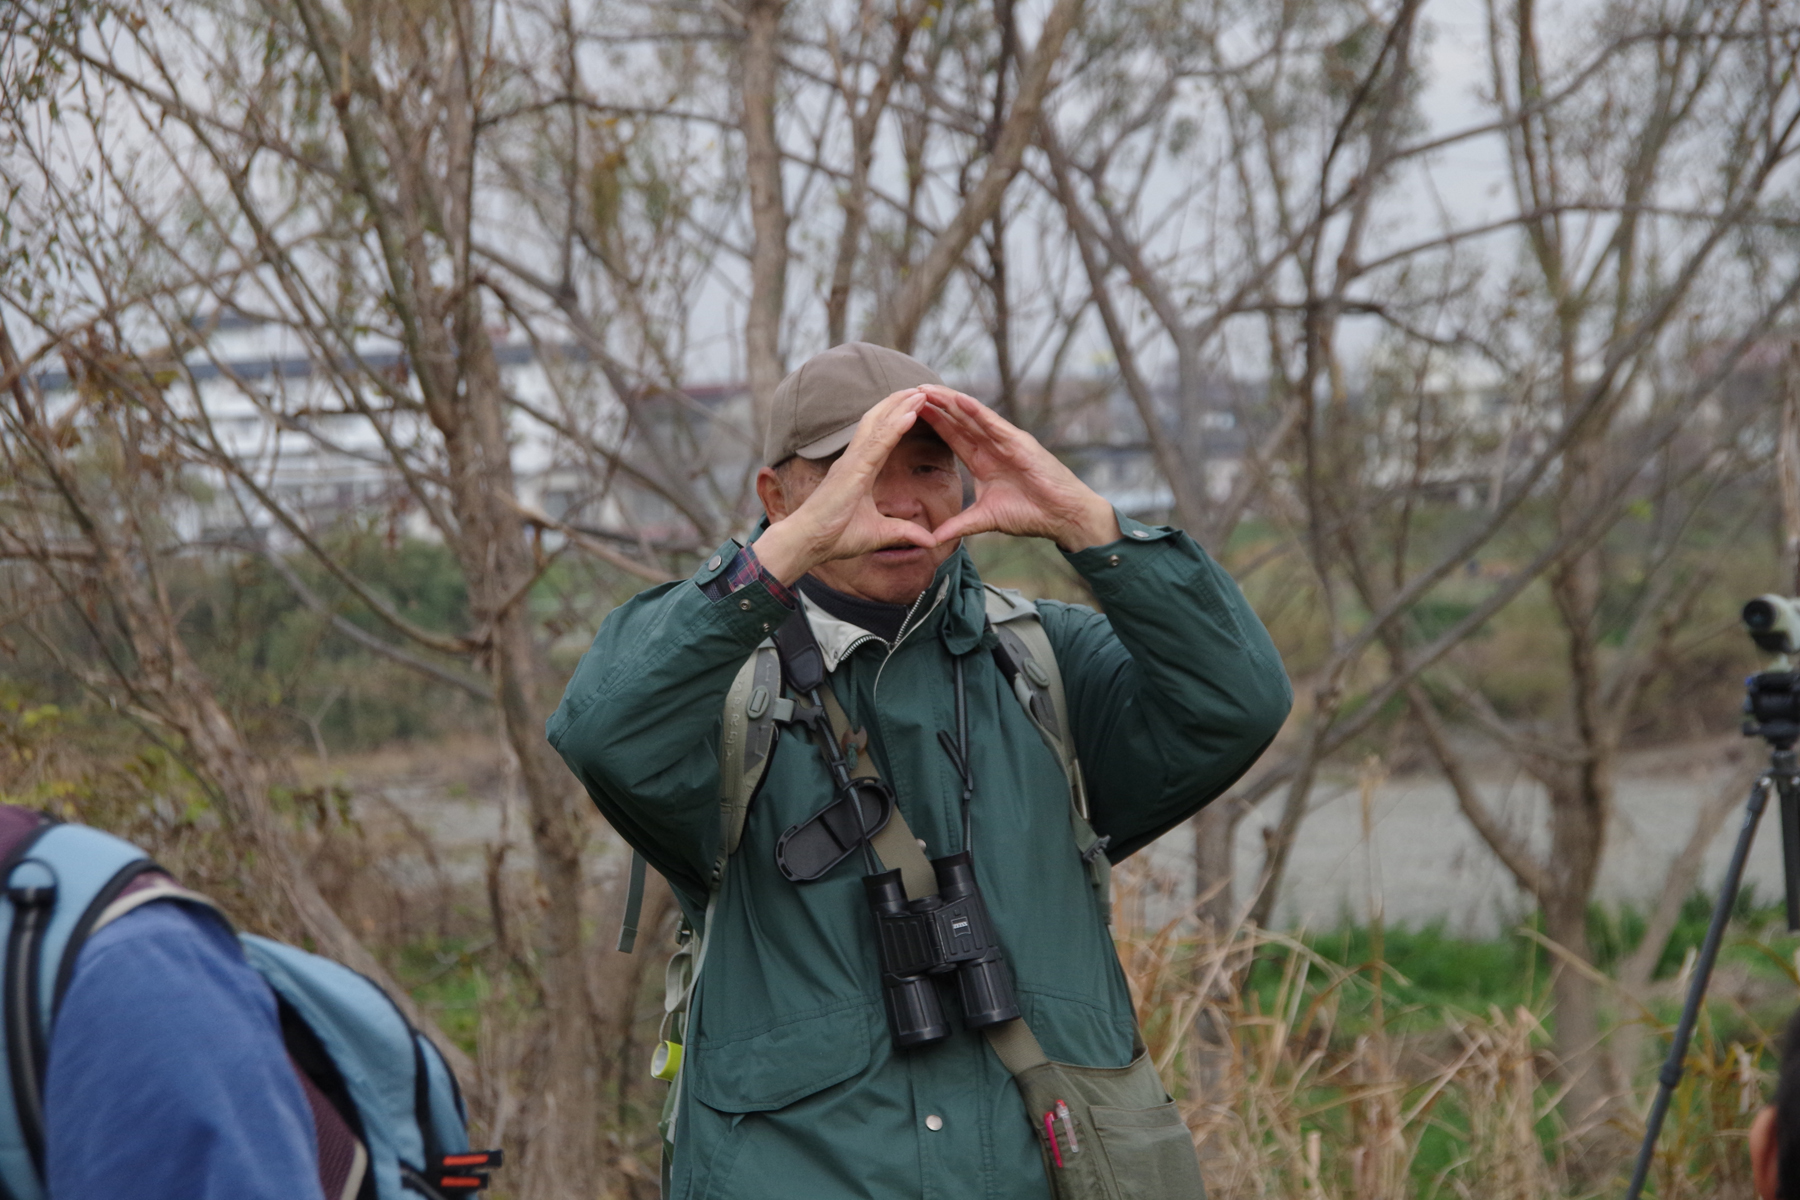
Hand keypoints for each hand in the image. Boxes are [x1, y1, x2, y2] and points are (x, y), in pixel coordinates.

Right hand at [754, 388, 939, 584]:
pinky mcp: (852, 471)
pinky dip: (894, 427)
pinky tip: (910, 414)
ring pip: (879, 426)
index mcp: (859, 470)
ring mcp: (852, 463)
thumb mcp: (879, 534)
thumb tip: (931, 542)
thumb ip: (905, 533)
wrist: (807, 543)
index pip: (882, 438)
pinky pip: (877, 444)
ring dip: (900, 407)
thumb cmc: (834, 537)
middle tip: (920, 388)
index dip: (898, 419)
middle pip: (879, 422)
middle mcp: (854, 460)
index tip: (916, 405)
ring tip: (919, 391)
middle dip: (899, 403)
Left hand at [918, 387, 1121, 550]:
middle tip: (909, 389)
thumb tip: (932, 540)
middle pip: (958, 421)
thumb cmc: (1030, 514)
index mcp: (983, 461)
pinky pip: (994, 424)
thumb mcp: (985, 519)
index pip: (953, 437)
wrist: (1062, 516)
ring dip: (949, 402)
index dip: (933, 423)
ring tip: (926, 387)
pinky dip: (976, 411)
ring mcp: (1006, 441)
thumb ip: (958, 526)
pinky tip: (958, 399)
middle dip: (935, 405)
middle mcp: (993, 446)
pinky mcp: (1019, 443)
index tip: (908, 412)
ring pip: (972, 416)